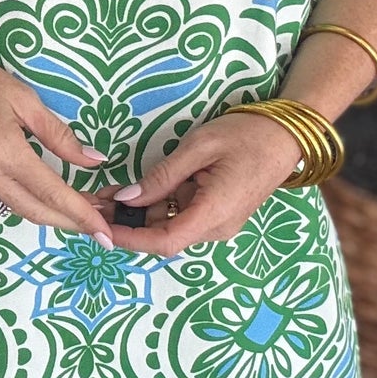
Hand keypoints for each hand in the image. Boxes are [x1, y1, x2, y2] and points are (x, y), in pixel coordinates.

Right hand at [0, 34, 111, 240]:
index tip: (105, 233)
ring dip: (45, 212)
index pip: (53, 195)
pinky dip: (19, 199)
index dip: (82, 216)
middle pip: (35, 212)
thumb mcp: (24, 99)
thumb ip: (59, 135)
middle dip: (69, 223)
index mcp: (6, 154)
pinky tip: (34, 191)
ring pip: (14, 207)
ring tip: (72, 205)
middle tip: (97, 224)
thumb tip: (93, 160)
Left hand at [96, 110, 306, 257]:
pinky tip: (129, 193)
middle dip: (124, 225)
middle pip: (161, 237)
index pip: (163, 242)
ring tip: (103, 197)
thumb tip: (127, 199)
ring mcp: (217, 222)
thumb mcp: (199, 146)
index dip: (127, 239)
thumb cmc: (246, 135)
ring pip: (168, 227)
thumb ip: (162, 176)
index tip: (98, 228)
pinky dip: (153, 207)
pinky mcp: (216, 213)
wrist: (285, 136)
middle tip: (91, 205)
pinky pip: (179, 215)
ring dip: (135, 215)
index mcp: (213, 214)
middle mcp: (216, 228)